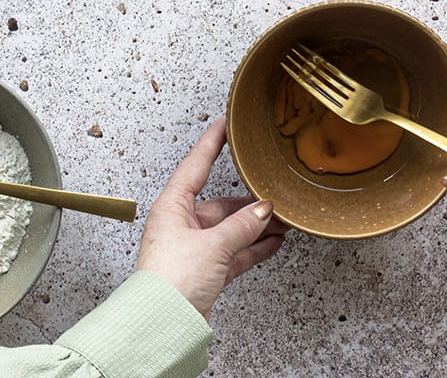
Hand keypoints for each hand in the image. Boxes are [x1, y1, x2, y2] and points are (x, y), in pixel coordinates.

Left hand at [136, 117, 287, 319]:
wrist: (162, 324)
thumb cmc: (171, 281)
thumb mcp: (214, 245)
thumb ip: (243, 226)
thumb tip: (264, 210)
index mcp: (172, 207)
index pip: (196, 165)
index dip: (212, 142)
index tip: (225, 123)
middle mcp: (181, 224)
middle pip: (222, 203)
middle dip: (250, 203)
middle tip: (276, 195)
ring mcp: (193, 248)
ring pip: (231, 229)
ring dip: (257, 227)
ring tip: (284, 220)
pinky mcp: (204, 271)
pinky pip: (234, 252)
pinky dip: (253, 248)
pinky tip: (274, 242)